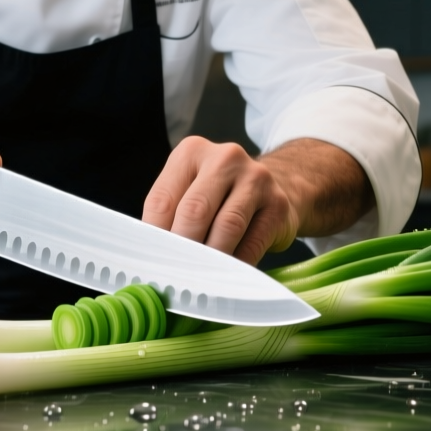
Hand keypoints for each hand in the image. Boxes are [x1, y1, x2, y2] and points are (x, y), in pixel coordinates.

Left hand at [141, 137, 297, 263]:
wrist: (277, 184)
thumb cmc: (222, 194)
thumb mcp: (192, 190)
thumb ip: (172, 216)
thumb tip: (155, 256)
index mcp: (191, 152)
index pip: (162, 200)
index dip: (155, 237)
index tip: (153, 263)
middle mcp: (224, 158)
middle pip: (194, 211)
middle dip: (183, 248)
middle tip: (175, 274)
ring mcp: (256, 178)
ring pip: (226, 227)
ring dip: (211, 258)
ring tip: (200, 278)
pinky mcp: (278, 204)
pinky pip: (252, 243)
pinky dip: (236, 264)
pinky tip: (227, 273)